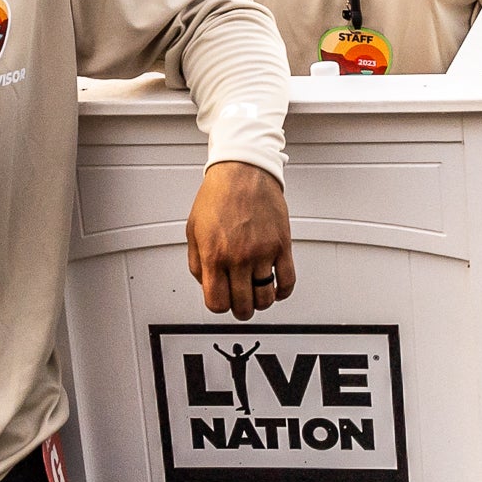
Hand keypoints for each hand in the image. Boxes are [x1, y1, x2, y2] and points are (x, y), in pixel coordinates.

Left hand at [186, 160, 294, 314]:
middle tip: (240, 304)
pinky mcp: (282, 246)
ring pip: (265, 298)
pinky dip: (282, 292)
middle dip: (240, 309)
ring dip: (261, 303)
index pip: (217, 302)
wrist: (243, 171)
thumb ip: (197, 262)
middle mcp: (238, 257)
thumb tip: (206, 284)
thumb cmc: (218, 195)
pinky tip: (276, 289)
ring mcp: (262, 253)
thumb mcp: (193, 230)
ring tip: (257, 295)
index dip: (219, 306)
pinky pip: (288, 281)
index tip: (222, 301)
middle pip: (243, 305)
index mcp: (214, 255)